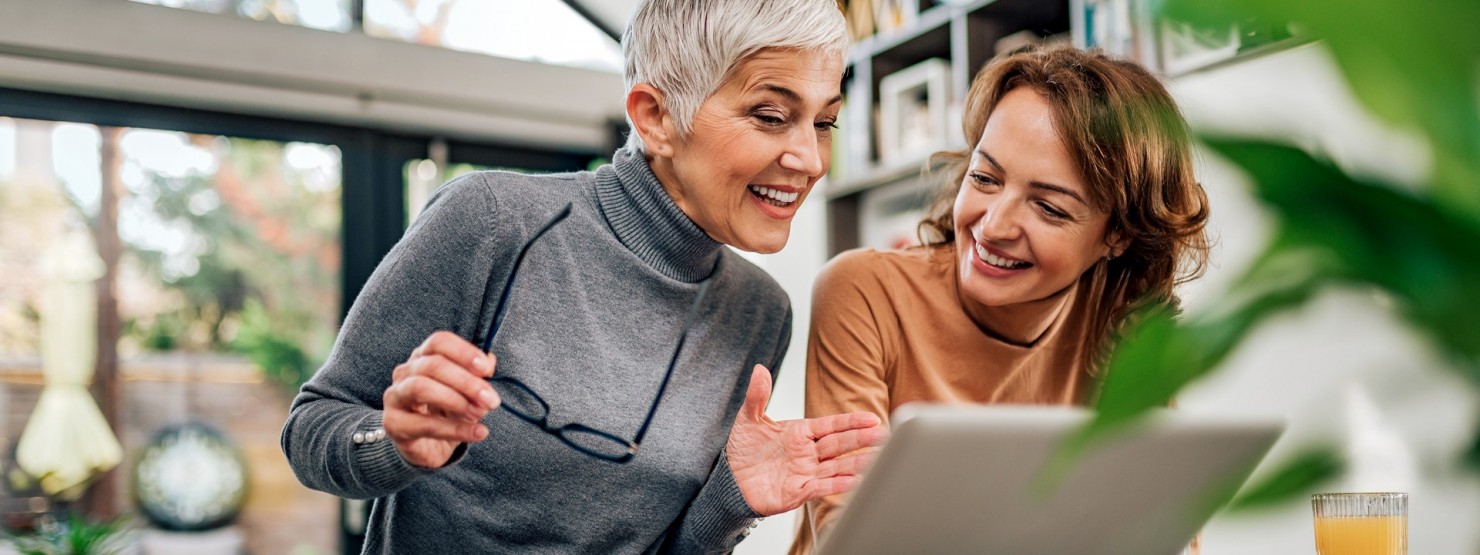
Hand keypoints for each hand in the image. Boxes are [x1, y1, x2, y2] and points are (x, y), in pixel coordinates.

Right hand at [383, 331, 500, 467]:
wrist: (428, 448)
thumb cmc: (446, 413)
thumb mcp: (465, 392)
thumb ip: (476, 376)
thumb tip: (489, 362)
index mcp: (422, 358)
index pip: (439, 342)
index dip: (464, 353)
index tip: (487, 370)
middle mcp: (405, 373)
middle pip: (432, 365)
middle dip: (466, 382)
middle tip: (490, 400)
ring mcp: (395, 397)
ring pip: (421, 388)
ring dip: (456, 400)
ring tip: (479, 413)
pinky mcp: (394, 424)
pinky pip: (426, 424)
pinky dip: (456, 429)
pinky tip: (478, 432)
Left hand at [725, 365, 889, 515]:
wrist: (730, 480)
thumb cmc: (743, 450)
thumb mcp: (749, 419)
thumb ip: (757, 396)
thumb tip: (759, 369)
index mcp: (801, 432)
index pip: (832, 425)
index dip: (851, 422)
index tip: (872, 418)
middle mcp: (808, 453)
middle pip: (840, 444)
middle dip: (861, 439)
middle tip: (884, 435)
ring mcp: (806, 472)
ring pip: (837, 466)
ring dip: (857, 463)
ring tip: (877, 459)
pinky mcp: (799, 492)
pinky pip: (822, 487)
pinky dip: (838, 485)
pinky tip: (854, 482)